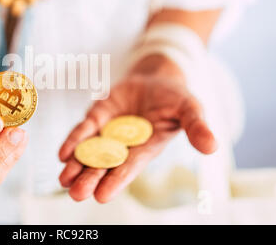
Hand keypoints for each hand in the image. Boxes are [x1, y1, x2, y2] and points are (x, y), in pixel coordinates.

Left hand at [58, 55, 216, 202]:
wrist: (156, 79)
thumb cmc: (174, 98)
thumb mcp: (190, 109)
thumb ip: (196, 127)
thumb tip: (212, 147)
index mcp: (145, 148)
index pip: (128, 168)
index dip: (115, 181)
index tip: (101, 196)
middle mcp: (123, 145)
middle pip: (104, 165)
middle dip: (90, 178)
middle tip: (75, 193)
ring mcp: (108, 131)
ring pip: (89, 152)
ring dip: (76, 165)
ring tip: (64, 179)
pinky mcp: (97, 115)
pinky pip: (84, 130)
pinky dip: (74, 141)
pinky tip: (63, 153)